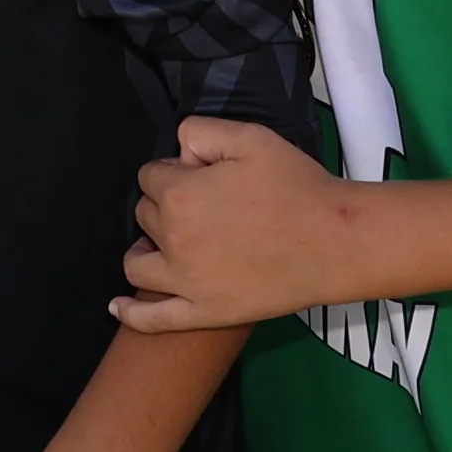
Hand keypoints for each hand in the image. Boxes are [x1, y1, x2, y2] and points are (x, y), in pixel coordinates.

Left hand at [116, 117, 354, 330]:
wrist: (334, 241)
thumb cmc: (296, 186)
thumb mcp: (250, 137)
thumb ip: (201, 132)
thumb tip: (179, 151)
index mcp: (180, 194)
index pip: (150, 176)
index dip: (175, 172)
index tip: (203, 176)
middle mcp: (172, 239)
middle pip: (144, 216)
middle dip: (164, 205)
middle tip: (204, 206)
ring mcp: (185, 282)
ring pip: (136, 264)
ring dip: (143, 250)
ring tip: (163, 245)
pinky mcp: (202, 313)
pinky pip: (152, 319)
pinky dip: (129, 313)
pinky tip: (117, 307)